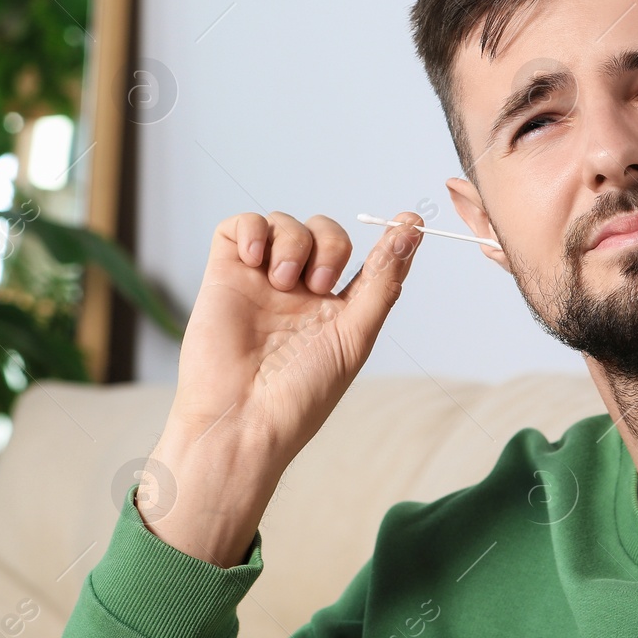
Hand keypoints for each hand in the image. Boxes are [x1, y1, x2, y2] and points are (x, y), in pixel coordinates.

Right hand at [142, 210, 423, 564]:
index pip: (364, 260)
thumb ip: (382, 281)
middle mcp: (298, 291)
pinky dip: (252, 230)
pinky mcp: (225, 273)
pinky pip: (240, 225)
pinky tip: (254, 259)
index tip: (411, 220)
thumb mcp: (355, 334)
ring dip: (293, 243)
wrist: (241, 416)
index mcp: (334, 309)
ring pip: (285, 222)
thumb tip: (412, 230)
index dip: (388, 239)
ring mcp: (260, 280)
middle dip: (330, 246)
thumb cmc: (300, 391)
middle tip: (319, 285)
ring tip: (282, 284)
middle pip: (325, 231)